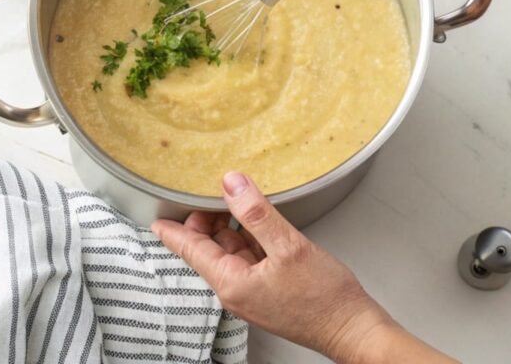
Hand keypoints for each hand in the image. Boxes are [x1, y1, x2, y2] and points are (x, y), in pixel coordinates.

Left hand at [152, 172, 452, 362]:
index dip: (173, 230)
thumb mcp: (289, 246)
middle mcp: (236, 290)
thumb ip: (256, 214)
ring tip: (237, 199)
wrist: (352, 327)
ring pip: (230, 251)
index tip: (157, 217)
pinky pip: (249, 258)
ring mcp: (252, 292)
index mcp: (231, 283)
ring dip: (231, 227)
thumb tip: (231, 184)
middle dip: (207, 220)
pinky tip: (261, 223)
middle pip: (209, 248)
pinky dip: (249, 238)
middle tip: (212, 190)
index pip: (190, 250)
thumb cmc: (325, 299)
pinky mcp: (268, 290)